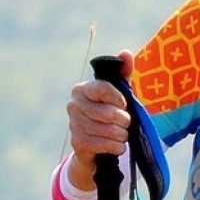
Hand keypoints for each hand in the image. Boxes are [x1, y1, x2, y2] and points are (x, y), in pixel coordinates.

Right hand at [64, 49, 134, 190]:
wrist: (95, 146)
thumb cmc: (109, 114)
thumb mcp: (118, 94)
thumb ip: (123, 73)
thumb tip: (125, 53)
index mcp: (82, 89)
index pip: (101, 88)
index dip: (117, 97)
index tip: (125, 104)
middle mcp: (73, 105)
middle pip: (107, 112)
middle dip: (124, 120)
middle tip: (126, 123)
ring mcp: (74, 124)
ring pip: (108, 130)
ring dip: (121, 134)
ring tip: (122, 134)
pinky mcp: (77, 143)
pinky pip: (104, 144)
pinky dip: (116, 146)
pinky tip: (118, 145)